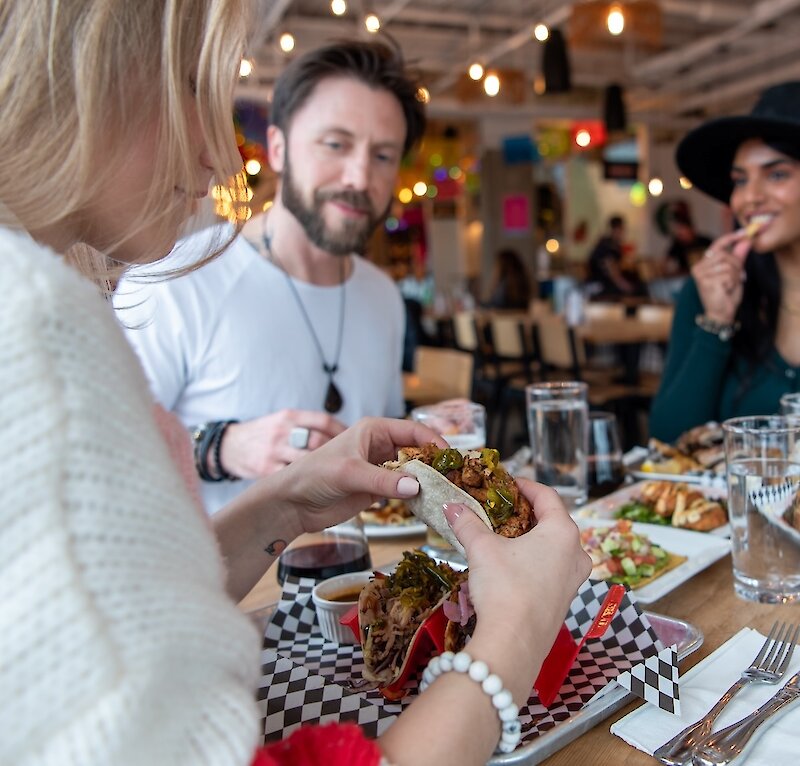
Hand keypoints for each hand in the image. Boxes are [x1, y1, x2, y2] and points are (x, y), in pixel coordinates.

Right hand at [220, 409, 346, 478]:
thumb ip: (310, 428)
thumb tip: (345, 437)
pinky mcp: (266, 471)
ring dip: (324, 470)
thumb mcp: (284, 422)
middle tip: (351, 464)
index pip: (324, 421)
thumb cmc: (264, 436)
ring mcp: (273, 451)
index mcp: (290, 416)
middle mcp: (282, 431)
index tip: (355, 443)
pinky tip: (316, 486)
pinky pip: (292, 478)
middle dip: (338, 454)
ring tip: (337, 477)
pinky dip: (306, 483)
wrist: (228, 448)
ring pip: (306, 460)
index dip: (343, 433)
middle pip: (318, 441)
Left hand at [274, 416, 447, 532]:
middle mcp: (380, 447)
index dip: (433, 441)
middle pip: (417, 452)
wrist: (293, 503)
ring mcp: (380, 469)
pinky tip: (429, 505)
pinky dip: (417, 497)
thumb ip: (382, 481)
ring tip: (447, 493)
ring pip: (413, 472)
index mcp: (374, 430)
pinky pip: (404, 491)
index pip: (413, 430)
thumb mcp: (349, 473)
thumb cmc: (314, 475)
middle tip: (454, 478)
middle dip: (434, 463)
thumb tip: (416, 487)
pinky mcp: (377, 490)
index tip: (450, 457)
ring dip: (427, 482)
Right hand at [444, 480, 591, 657]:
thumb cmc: (505, 589)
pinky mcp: (564, 602)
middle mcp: (576, 554)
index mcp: (563, 532)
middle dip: (526, 514)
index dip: (525, 486)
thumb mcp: (481, 549)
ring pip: (554, 548)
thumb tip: (451, 507)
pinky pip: (552, 571)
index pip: (547, 496)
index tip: (508, 484)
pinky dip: (534, 562)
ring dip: (531, 540)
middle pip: (553, 522)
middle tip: (503, 510)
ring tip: (504, 538)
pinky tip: (511, 567)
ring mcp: (574, 580)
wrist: (513, 644)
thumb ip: (467, 523)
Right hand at [691, 229, 750, 324]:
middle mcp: (698, 267)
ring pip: (727, 265)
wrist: (720, 314)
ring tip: (730, 285)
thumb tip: (746, 241)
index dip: (730, 238)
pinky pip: (727, 275)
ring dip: (735, 276)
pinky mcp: (705, 281)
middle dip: (737, 265)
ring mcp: (700, 274)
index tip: (744, 233)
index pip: (716, 246)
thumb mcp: (734, 273)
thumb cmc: (726, 295)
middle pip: (725, 255)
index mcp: (703, 264)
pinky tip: (726, 290)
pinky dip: (732, 283)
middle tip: (738, 277)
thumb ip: (738, 257)